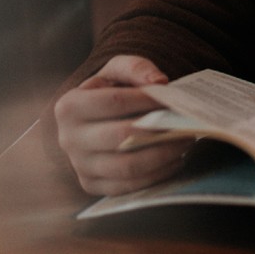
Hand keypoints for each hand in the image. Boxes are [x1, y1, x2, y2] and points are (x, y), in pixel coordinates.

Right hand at [53, 55, 189, 195]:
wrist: (90, 121)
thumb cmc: (107, 92)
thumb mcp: (116, 70)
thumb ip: (136, 68)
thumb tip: (159, 83)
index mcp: (69, 107)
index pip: (114, 103)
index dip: (146, 100)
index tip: (171, 99)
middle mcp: (68, 139)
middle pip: (121, 137)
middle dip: (159, 131)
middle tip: (186, 125)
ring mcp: (79, 166)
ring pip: (127, 167)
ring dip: (163, 156)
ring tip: (185, 142)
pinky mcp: (91, 185)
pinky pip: (128, 186)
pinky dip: (157, 175)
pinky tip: (175, 160)